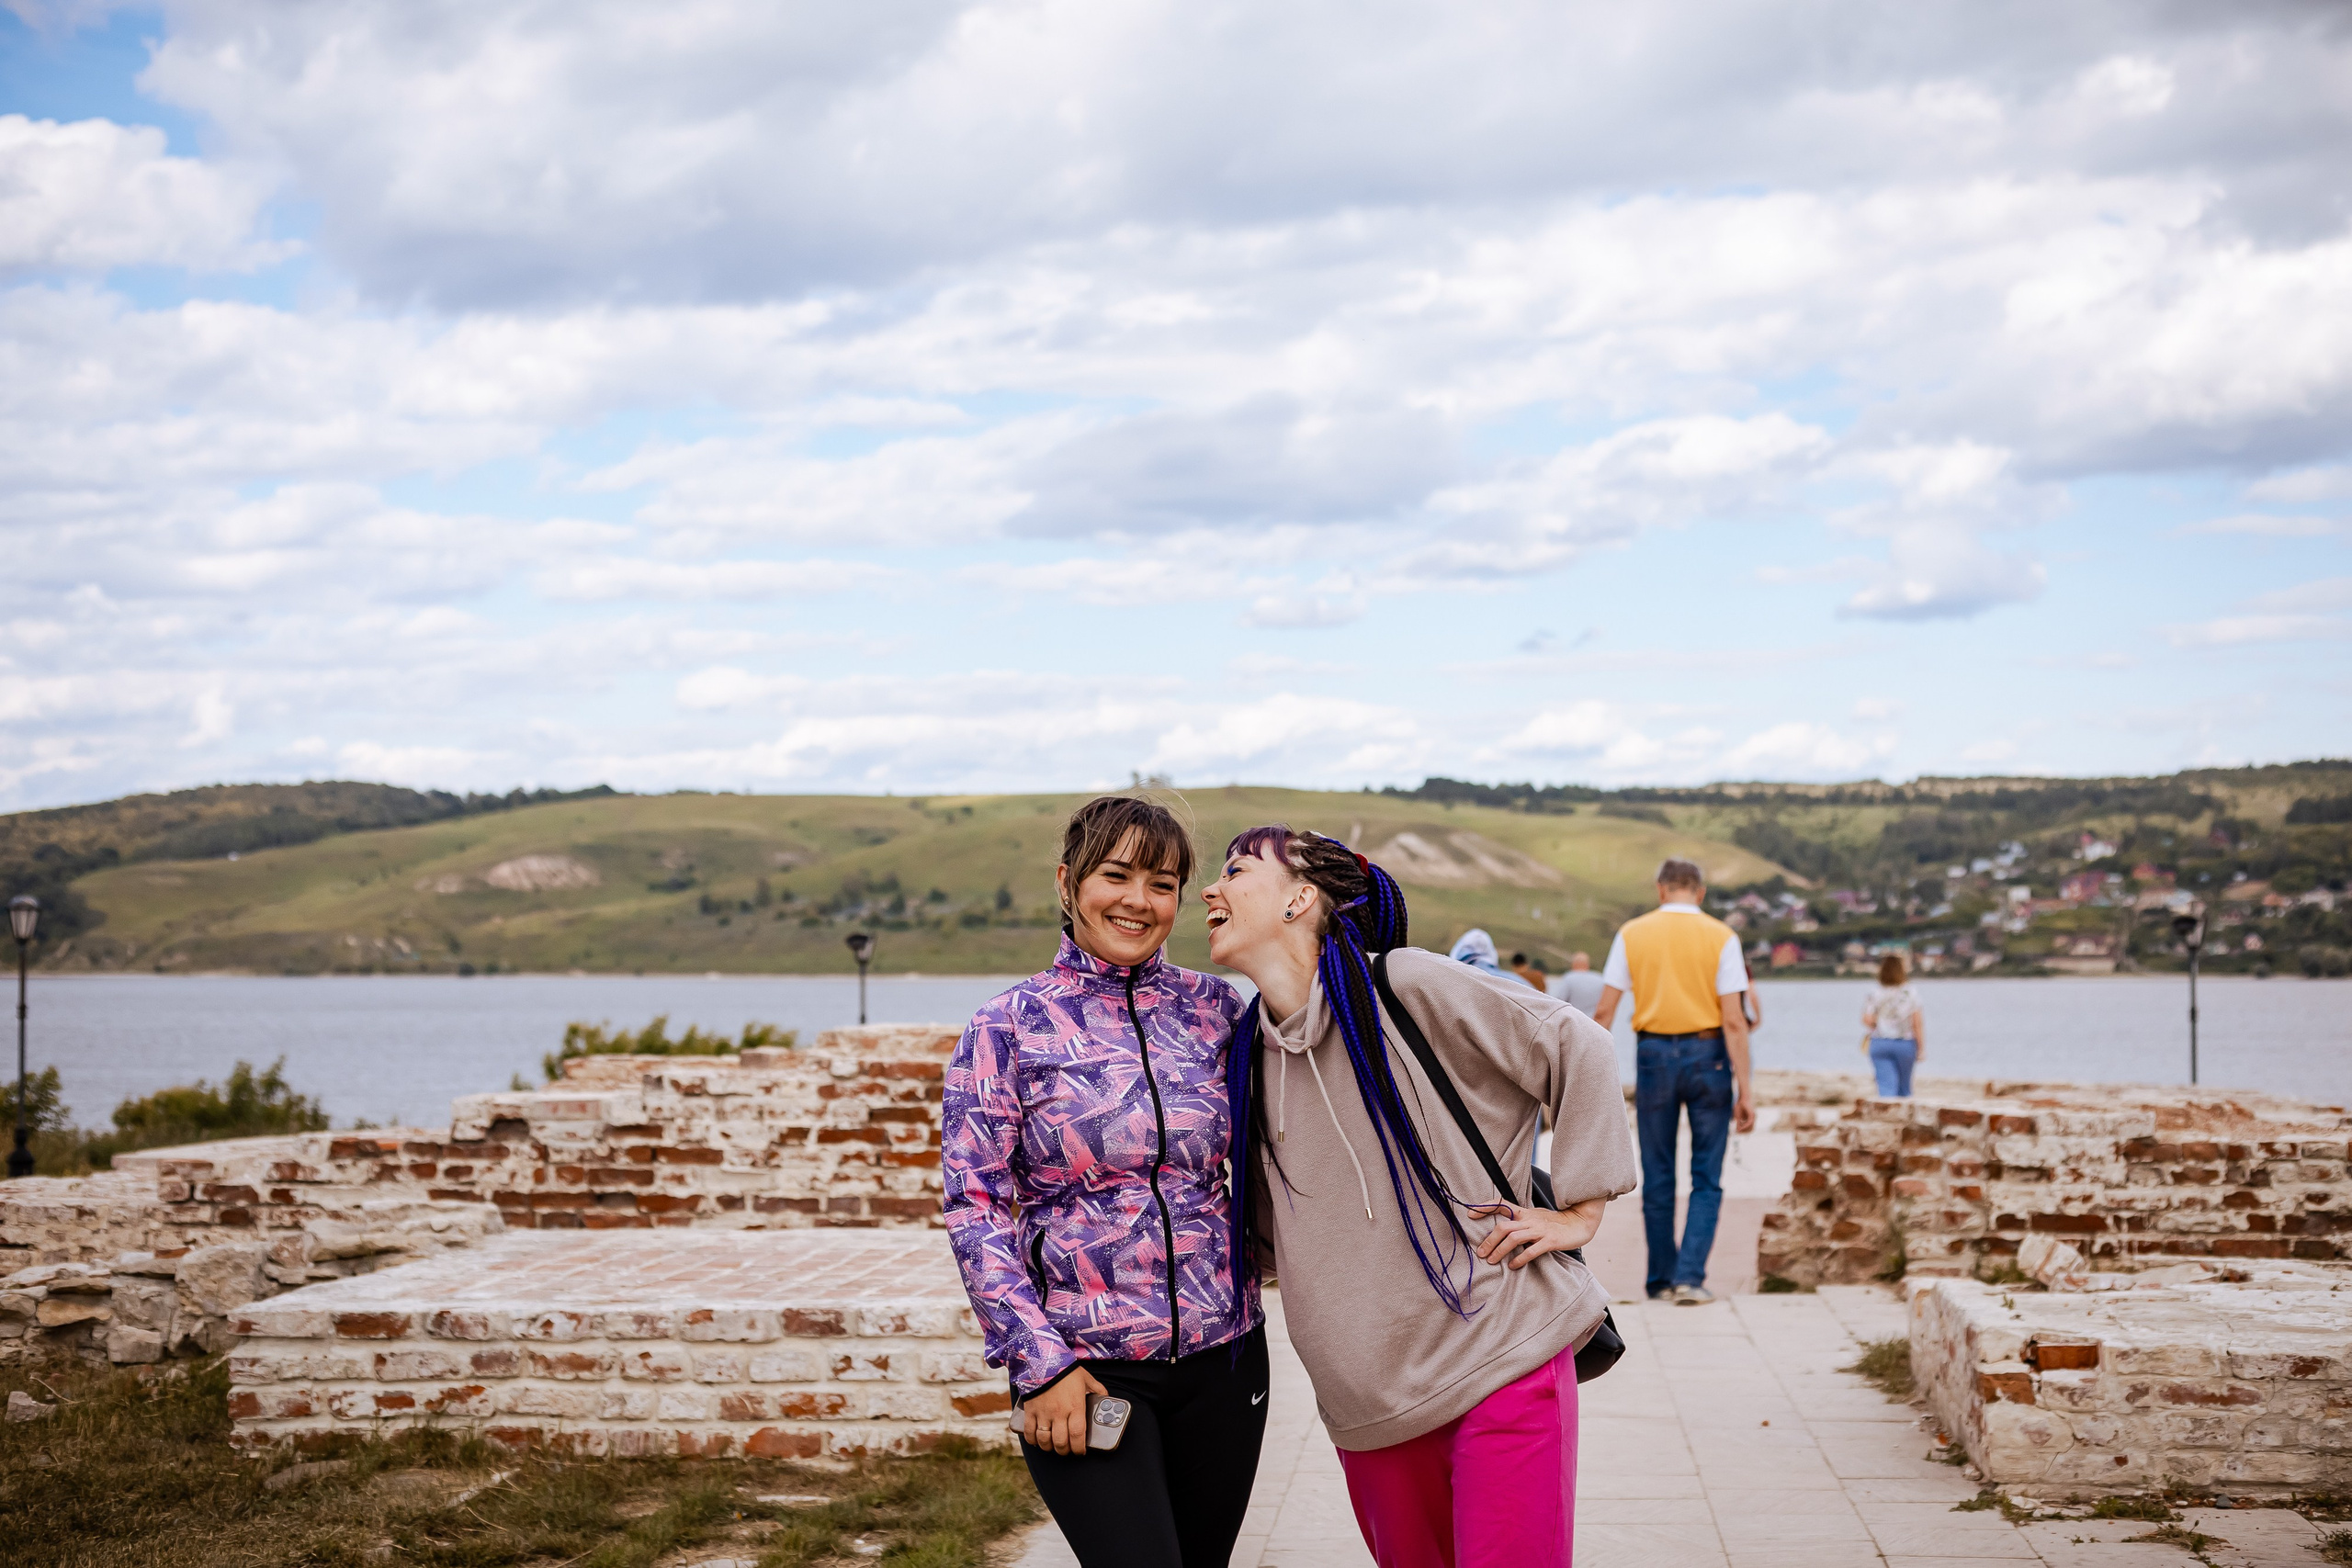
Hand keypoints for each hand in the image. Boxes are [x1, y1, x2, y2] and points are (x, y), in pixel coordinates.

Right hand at [1022, 1366, 1106, 1454]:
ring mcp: (1043, 1413)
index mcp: (1075, 1407)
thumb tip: (1106, 1398)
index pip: (1077, 1436)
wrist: (1043, 1360)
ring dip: (1049, 1448)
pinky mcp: (1030, 1411)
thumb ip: (1097, 1390)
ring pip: (1044, 1441)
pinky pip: (1029, 1432)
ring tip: (1053, 1446)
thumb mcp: (1086, 1379)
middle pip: (1061, 1442)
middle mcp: (1059, 1413)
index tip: (1081, 1452)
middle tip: (1067, 1450)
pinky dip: (1032, 1440)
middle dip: (1065, 1451)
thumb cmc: (1066, 1370)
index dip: (1079, 1448)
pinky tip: (1037, 1441)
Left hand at [1472, 1197, 1603, 1269]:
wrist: (1580, 1222)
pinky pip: (1531, 1251)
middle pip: (1504, 1226)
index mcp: (1525, 1212)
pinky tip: (1513, 1266)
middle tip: (1480, 1253)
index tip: (1470, 1214)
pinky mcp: (1550, 1241)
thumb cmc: (1555, 1221)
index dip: (1485, 1207)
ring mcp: (1540, 1230)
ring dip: (1500, 1250)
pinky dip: (1520, 1259)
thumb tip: (1502, 1229)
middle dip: (1489, 1240)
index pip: (1501, 1204)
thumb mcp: (1535, 1216)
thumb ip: (1520, 1221)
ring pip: (1514, 1238)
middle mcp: (1530, 1220)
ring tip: (1491, 1261)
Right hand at [1734, 1095, 1756, 1134]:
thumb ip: (1739, 1123)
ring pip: (1751, 1127)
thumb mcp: (1738, 1116)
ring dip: (1744, 1130)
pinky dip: (1744, 1126)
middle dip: (1744, 1132)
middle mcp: (1753, 1119)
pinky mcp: (1752, 1114)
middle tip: (1737, 1132)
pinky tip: (1740, 1126)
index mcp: (1750, 1119)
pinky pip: (1749, 1123)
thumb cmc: (1740, 1105)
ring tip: (1738, 1129)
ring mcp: (1753, 1117)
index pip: (1749, 1129)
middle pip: (1751, 1130)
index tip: (1737, 1132)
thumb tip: (1737, 1129)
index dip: (1744, 1132)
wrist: (1743, 1097)